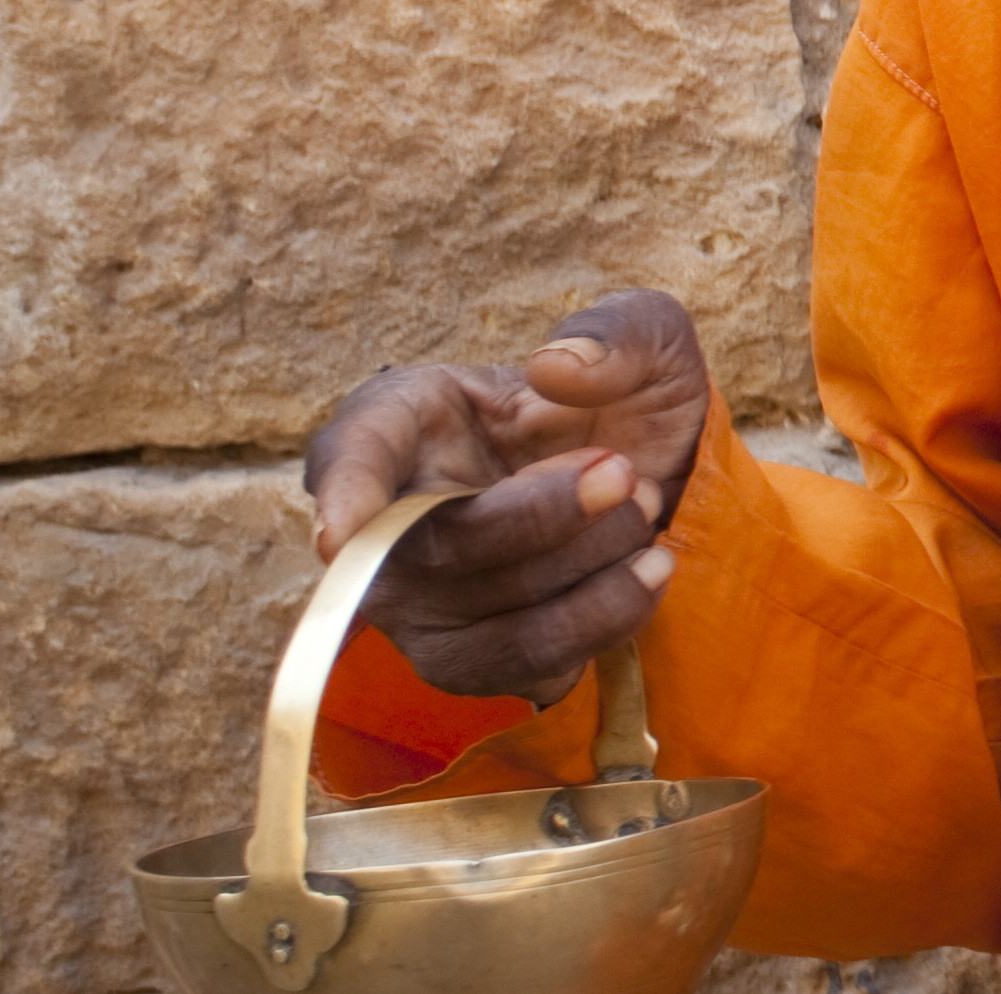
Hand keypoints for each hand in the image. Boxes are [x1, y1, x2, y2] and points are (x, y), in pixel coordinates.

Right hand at [295, 289, 714, 701]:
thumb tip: (557, 366)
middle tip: (625, 473)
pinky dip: (600, 623)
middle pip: (436, 551)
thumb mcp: (645, 339)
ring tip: (646, 516)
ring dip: (585, 574)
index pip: (350, 457)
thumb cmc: (622, 399)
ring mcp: (425, 604)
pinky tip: (645, 572)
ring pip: (483, 623)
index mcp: (402, 422)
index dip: (346, 494)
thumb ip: (617, 333)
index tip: (341, 533)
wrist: (658, 479)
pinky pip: (526, 668)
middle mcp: (390, 524)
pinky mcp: (478, 659)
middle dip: (545, 518)